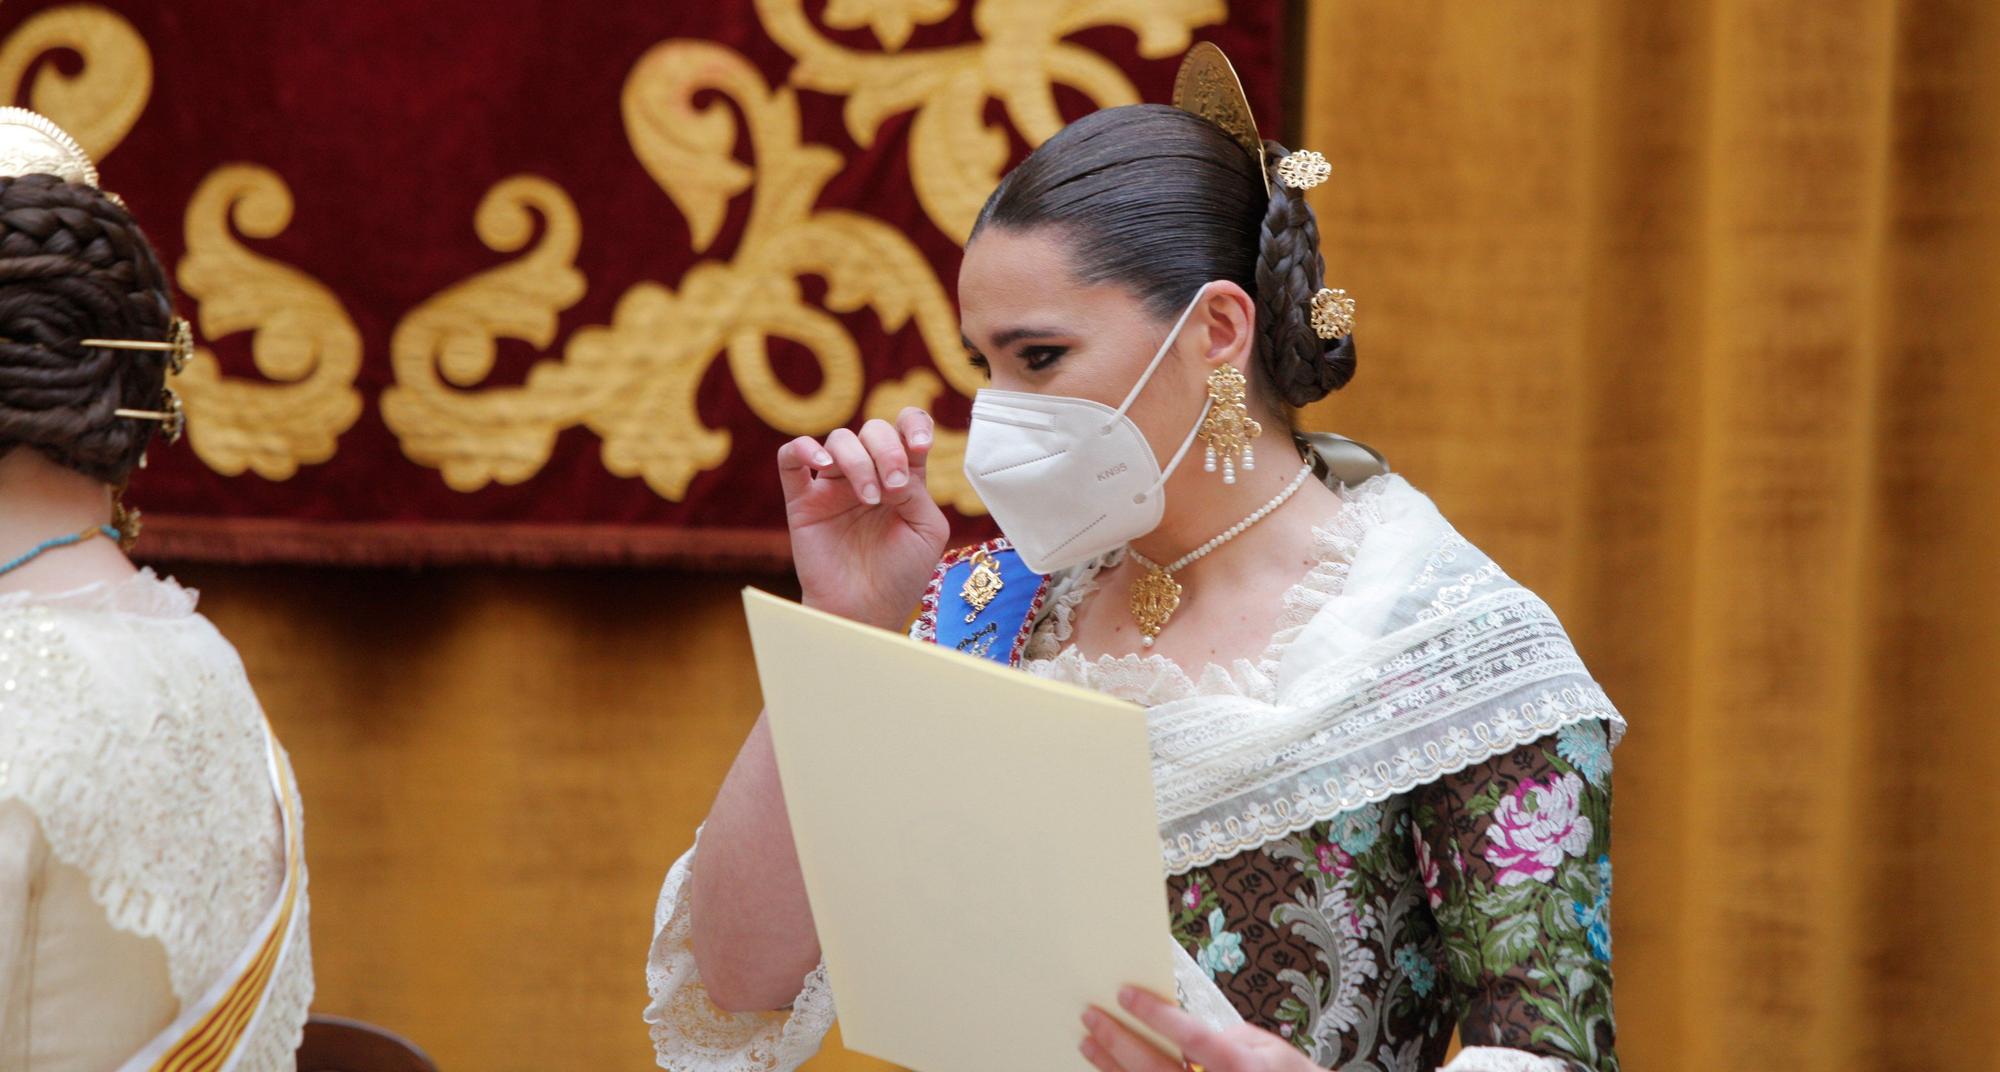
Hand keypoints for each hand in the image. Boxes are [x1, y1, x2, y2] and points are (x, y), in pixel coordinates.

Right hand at [778, 408, 950, 630]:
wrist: (866, 611)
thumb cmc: (901, 575)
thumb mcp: (927, 529)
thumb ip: (917, 490)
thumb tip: (892, 469)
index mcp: (902, 478)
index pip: (905, 428)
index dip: (913, 423)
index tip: (919, 445)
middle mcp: (868, 474)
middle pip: (873, 430)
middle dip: (887, 451)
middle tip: (894, 489)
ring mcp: (833, 486)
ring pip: (839, 440)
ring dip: (858, 461)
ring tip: (868, 499)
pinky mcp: (803, 501)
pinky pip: (790, 459)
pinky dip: (803, 448)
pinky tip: (823, 463)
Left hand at [1080, 988, 1320, 1071]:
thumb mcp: (1266, 1045)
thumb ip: (1223, 1034)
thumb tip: (1177, 1024)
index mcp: (1241, 1065)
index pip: (1192, 1037)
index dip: (1156, 1014)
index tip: (1125, 993)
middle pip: (1156, 1068)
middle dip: (1119, 1040)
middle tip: (1092, 1015)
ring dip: (1111, 1065)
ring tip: (1089, 1041)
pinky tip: (1107, 1068)